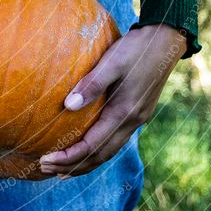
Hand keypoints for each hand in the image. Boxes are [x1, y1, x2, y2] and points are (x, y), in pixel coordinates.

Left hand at [40, 24, 187, 177]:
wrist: (165, 40)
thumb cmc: (136, 49)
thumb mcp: (112, 62)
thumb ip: (91, 85)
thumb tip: (68, 106)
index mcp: (124, 113)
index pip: (92, 146)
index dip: (68, 157)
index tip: (45, 159)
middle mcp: (131, 122)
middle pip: (100, 156)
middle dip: (73, 166)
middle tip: (46, 168)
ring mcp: (136, 119)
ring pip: (108, 151)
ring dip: (85, 162)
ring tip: (63, 169)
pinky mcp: (136, 112)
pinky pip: (114, 140)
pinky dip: (97, 149)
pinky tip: (86, 146)